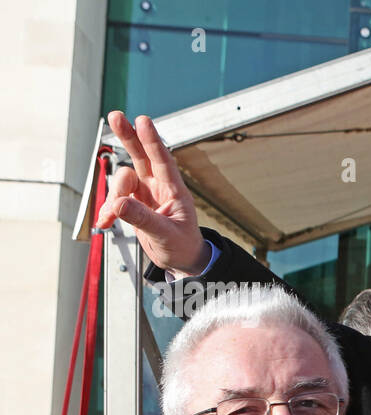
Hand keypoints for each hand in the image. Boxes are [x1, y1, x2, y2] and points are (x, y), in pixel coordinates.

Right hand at [96, 112, 208, 274]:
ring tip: (110, 216)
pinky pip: (115, 198)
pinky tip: (105, 220)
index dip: (152, 140)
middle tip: (115, 116)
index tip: (143, 120)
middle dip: (128, 136)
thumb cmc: (182, 246)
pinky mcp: (133, 203)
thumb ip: (143, 219)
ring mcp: (145, 193)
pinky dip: (107, 208)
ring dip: (113, 195)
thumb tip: (120, 204)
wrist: (180, 259)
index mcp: (175, 191)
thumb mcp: (165, 235)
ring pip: (122, 179)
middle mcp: (159, 187)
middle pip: (141, 155)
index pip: (163, 161)